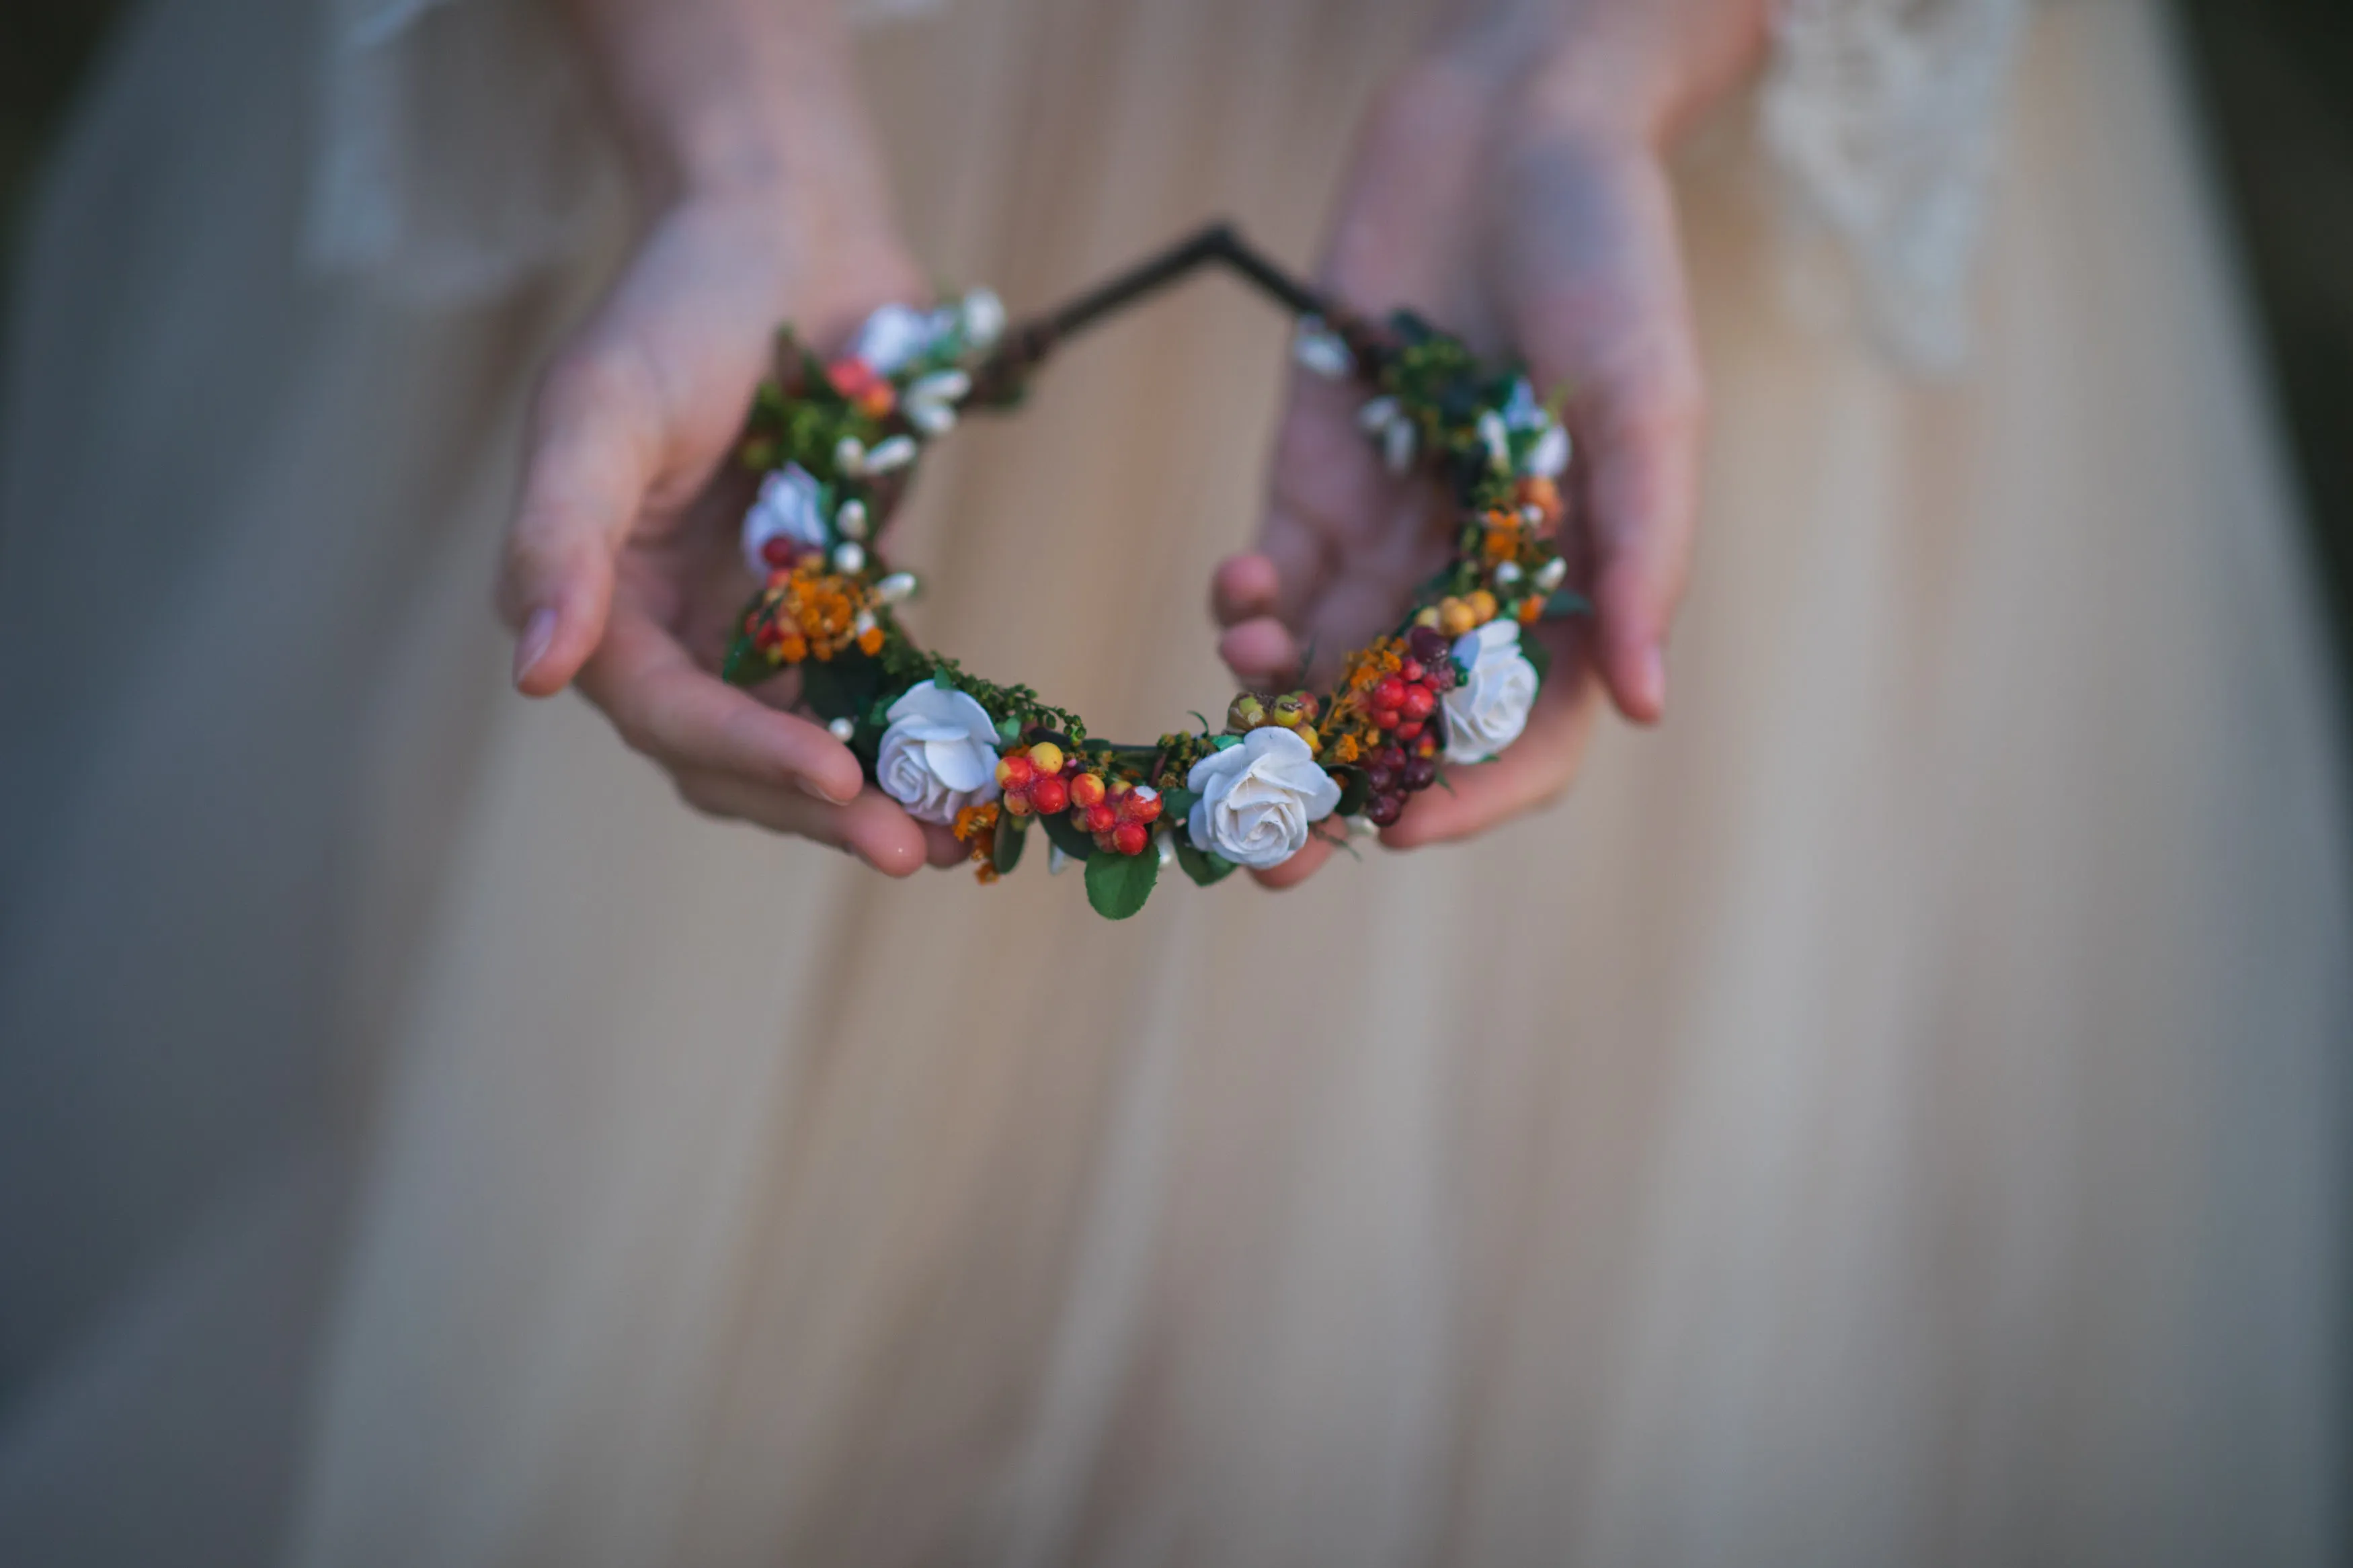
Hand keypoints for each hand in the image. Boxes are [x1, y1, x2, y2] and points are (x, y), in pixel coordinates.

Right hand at [497, 0, 962, 872]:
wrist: (789, 229)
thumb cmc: (681, 305)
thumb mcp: (602, 407)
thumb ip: (559, 538)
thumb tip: (531, 675)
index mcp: (601, 597)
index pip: (667, 712)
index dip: (746, 754)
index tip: (836, 783)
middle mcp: (675, 627)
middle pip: (736, 757)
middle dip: (822, 807)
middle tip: (912, 849)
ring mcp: (759, 621)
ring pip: (809, 744)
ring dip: (880, 794)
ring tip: (961, 835)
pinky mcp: (838, 602)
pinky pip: (873, 692)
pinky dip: (918, 734)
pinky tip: (981, 772)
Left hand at [1212, 0, 1764, 885]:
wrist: (1508, 132)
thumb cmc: (1611, 259)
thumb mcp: (1647, 401)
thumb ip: (1642, 548)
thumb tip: (1647, 704)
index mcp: (1572, 586)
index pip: (1525, 734)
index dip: (1472, 795)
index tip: (1404, 826)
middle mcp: (1476, 583)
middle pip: (1407, 726)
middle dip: (1338, 790)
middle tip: (1270, 850)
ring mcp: (1390, 538)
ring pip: (1325, 671)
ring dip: (1276, 713)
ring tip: (1241, 721)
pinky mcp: (1312, 484)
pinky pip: (1272, 584)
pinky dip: (1247, 609)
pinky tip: (1241, 595)